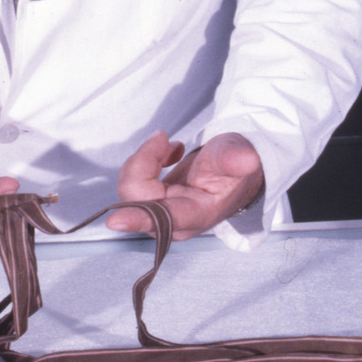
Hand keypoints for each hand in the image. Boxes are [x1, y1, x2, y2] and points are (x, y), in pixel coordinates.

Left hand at [106, 130, 263, 239]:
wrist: (233, 172)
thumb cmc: (235, 167)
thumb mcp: (239, 156)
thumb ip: (236, 158)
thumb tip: (246, 159)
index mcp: (197, 214)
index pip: (165, 220)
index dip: (139, 218)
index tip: (115, 221)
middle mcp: (173, 219)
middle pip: (137, 198)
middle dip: (144, 163)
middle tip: (165, 139)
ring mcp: (159, 211)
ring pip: (131, 186)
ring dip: (146, 157)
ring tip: (170, 144)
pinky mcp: (150, 200)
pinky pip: (132, 179)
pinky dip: (146, 158)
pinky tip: (169, 152)